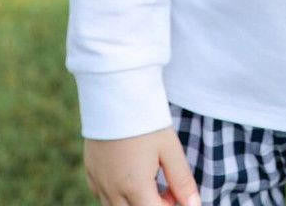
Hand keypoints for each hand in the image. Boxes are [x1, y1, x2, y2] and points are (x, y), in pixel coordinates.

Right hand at [83, 127, 201, 205]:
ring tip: (149, 178)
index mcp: (135, 187)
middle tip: (166, 188)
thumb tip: (195, 205)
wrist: (115, 91)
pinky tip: (129, 174)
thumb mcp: (169, 148)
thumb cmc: (146, 119)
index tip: (177, 193)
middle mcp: (113, 190)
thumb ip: (182, 181)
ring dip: (135, 201)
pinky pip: (102, 196)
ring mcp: (99, 181)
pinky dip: (117, 194)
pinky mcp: (90, 171)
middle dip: (153, 205)